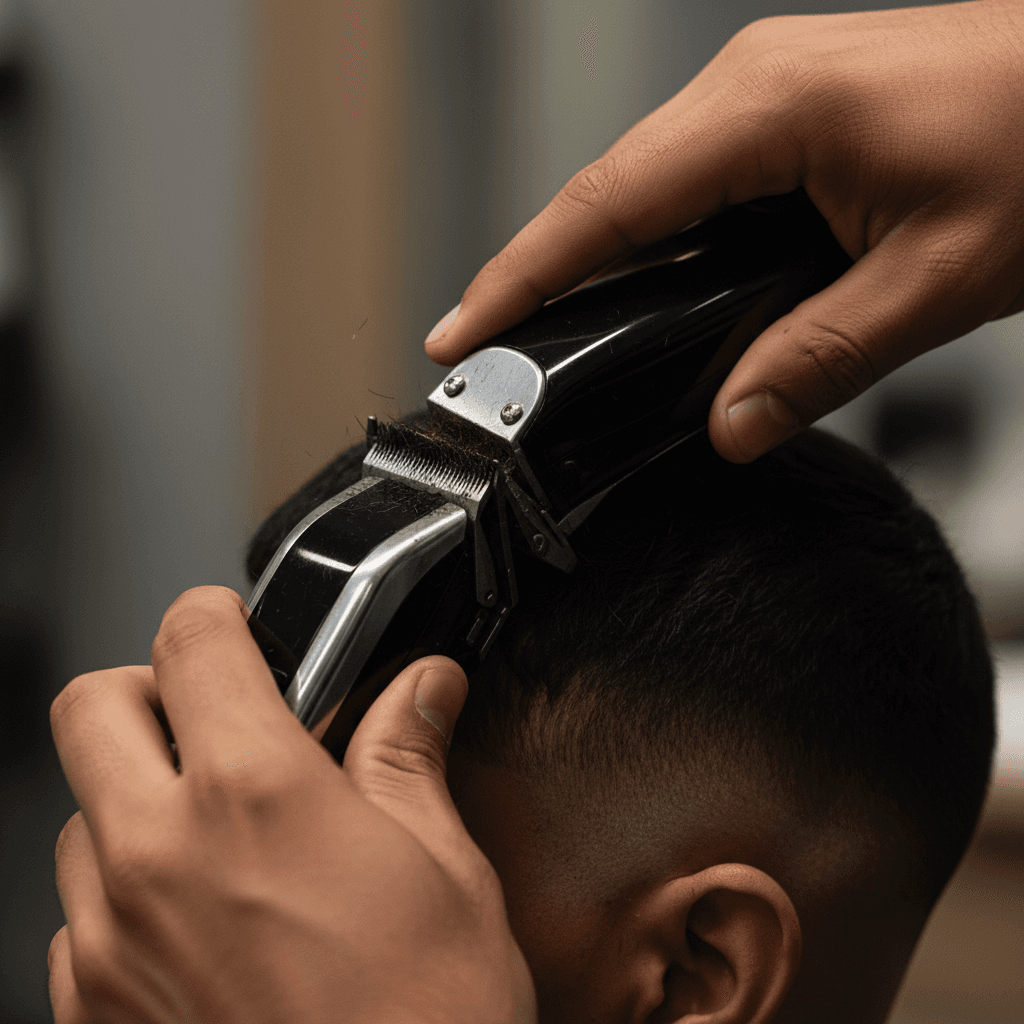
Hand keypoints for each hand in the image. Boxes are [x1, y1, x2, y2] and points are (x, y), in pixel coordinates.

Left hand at [47, 586, 536, 1023]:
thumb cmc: (428, 1020)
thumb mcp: (443, 867)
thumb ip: (407, 755)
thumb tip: (423, 687)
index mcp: (256, 795)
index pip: (192, 643)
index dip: (216, 614)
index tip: (237, 625)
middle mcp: (160, 855)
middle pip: (93, 707)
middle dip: (149, 689)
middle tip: (213, 714)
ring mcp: (110, 942)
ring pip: (80, 814)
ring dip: (137, 797)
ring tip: (219, 833)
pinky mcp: (94, 1012)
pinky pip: (76, 917)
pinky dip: (125, 892)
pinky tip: (200, 921)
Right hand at [423, 0, 1023, 461]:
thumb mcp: (937, 278)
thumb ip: (820, 360)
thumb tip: (731, 423)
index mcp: (769, 109)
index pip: (607, 205)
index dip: (523, 274)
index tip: (462, 331)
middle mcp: (748, 89)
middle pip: (605, 196)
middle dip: (535, 276)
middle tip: (483, 355)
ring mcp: (762, 99)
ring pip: (642, 192)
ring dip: (589, 264)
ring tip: (540, 337)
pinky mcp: (784, 122)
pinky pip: (687, 187)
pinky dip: (646, 247)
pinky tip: (631, 297)